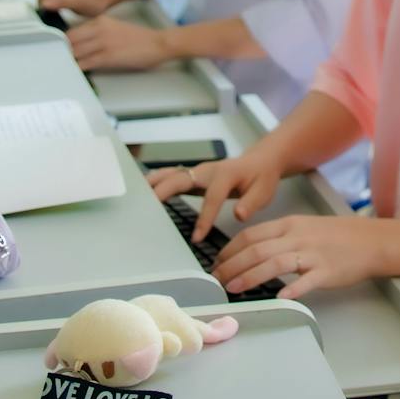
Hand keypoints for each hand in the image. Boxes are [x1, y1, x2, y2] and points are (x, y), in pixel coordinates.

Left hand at [67, 16, 170, 71]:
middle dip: (63, 52)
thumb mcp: (115, 27)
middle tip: (58, 61)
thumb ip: (98, 32)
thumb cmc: (139, 38)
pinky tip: (76, 73)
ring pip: (75, 52)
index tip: (59, 50)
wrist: (157, 43)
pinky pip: (86, 63)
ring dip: (68, 61)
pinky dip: (79, 68)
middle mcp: (99, 29)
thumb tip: (83, 44)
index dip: (63, 43)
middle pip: (70, 41)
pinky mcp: (108, 56)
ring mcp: (103, 43)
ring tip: (63, 68)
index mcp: (100, 21)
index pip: (73, 31)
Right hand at [149, 149, 282, 238]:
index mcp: (226, 174)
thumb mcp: (264, 191)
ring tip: (135, 198)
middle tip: (146, 209)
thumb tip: (239, 215)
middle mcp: (207, 170)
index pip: (212, 197)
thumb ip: (251, 203)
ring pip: (170, 174)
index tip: (196, 238)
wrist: (259, 161)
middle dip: (163, 192)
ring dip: (153, 184)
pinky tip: (142, 193)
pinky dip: (155, 183)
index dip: (204, 217)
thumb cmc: (261, 178)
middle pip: (181, 178)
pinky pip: (170, 176)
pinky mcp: (191, 174)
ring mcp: (197, 170)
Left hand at [213, 214, 386, 298]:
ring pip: (275, 263)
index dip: (229, 250)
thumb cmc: (336, 236)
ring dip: (250, 277)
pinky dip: (291, 289)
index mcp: (289, 224)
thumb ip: (279, 237)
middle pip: (257, 250)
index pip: (251, 235)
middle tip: (216, 280)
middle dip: (232, 265)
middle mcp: (297, 237)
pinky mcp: (327, 271)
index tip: (216, 263)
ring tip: (233, 288)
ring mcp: (312, 254)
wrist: (371, 240)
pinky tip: (278, 298)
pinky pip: (306, 281)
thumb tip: (252, 251)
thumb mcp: (304, 227)